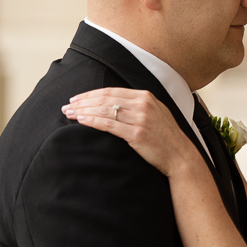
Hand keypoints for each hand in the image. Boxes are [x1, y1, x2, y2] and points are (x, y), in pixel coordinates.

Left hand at [62, 88, 201, 177]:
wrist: (180, 155)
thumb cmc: (166, 137)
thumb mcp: (155, 113)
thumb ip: (138, 106)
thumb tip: (113, 104)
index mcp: (146, 96)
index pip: (112, 91)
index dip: (91, 94)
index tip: (77, 99)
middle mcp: (143, 104)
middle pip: (105, 99)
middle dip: (83, 102)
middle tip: (67, 106)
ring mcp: (140, 118)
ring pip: (105, 110)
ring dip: (84, 111)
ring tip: (70, 113)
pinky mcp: (137, 133)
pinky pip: (109, 124)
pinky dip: (93, 121)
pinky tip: (81, 121)